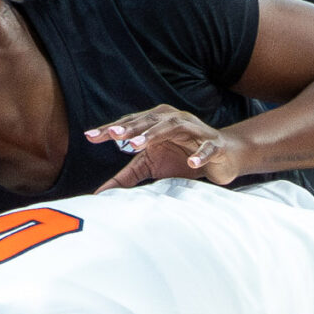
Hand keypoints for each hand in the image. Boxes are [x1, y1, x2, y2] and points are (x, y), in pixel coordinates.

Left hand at [90, 106, 252, 191]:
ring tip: (137, 145)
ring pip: (173, 128)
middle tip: (113, 136)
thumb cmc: (183, 158)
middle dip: (131, 128)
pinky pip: (206, 149)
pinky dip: (199, 156)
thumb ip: (126, 177)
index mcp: (157, 122)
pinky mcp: (214, 145)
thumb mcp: (150, 166)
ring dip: (155, 135)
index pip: (131, 123)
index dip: (112, 129)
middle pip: (149, 120)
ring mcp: (195, 131)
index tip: (90, 136)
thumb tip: (100, 194)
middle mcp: (174, 120)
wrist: (223, 156)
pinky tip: (191, 164)